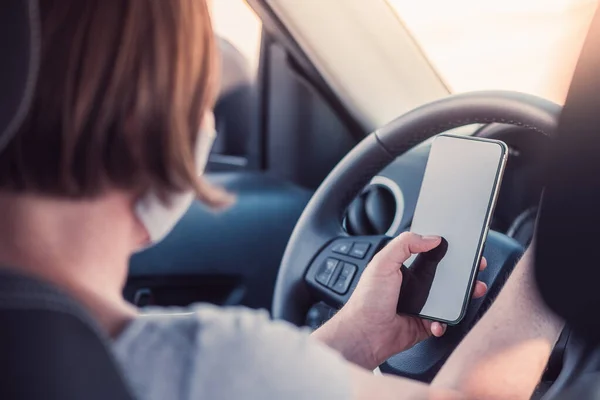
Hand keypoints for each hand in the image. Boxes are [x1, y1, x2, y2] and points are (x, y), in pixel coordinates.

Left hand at [312, 232, 486, 369]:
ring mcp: (421, 305)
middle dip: (463, 272)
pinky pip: (444, 321)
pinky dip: (445, 322)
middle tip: (475, 268)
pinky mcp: (425, 324)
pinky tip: (438, 321)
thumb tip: (431, 238)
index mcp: (403, 268)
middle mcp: (414, 285)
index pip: (428, 253)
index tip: (461, 246)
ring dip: (462, 295)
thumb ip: (404, 244)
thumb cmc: (367, 300)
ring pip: (450, 298)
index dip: (445, 249)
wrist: (364, 334)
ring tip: (472, 291)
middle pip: (445, 275)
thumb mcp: (382, 263)